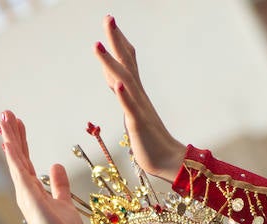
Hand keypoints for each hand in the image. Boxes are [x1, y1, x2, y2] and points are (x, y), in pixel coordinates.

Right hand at [0, 110, 86, 223]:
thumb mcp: (64, 202)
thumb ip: (59, 185)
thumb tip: (55, 165)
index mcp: (34, 190)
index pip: (26, 159)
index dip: (22, 140)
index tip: (18, 122)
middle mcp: (26, 190)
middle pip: (18, 156)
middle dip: (12, 134)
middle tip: (6, 112)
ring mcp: (25, 194)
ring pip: (15, 160)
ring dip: (10, 138)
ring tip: (4, 117)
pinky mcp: (29, 198)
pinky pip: (19, 173)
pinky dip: (13, 156)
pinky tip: (7, 141)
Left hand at [95, 16, 184, 181]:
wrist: (168, 162)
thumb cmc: (150, 140)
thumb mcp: (132, 112)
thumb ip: (124, 95)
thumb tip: (115, 79)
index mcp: (136, 93)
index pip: (127, 62)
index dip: (119, 42)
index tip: (111, 22)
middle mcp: (138, 96)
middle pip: (126, 63)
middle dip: (116, 41)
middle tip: (108, 18)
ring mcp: (138, 109)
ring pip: (123, 81)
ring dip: (111, 63)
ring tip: (98, 45)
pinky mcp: (138, 124)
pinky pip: (130, 108)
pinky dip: (124, 95)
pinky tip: (118, 84)